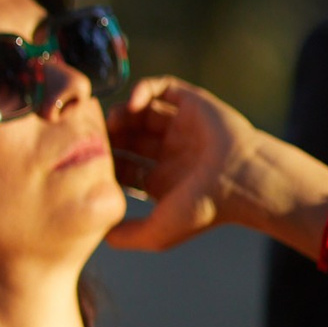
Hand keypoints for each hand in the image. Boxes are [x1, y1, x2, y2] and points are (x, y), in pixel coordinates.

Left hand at [104, 77, 250, 251]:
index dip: (103, 160)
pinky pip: (162, 88)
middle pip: (128, 137)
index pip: (122, 164)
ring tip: (113, 121)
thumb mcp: (158, 232)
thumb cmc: (204, 209)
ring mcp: (183, 127)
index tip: (86, 159)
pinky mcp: (193, 104)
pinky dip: (143, 89)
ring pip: (141, 112)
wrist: (241, 182)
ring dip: (122, 113)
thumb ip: (126, 236)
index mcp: (162, 179)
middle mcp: (171, 151)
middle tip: (92, 135)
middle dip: (109, 135)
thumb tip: (97, 238)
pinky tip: (133, 105)